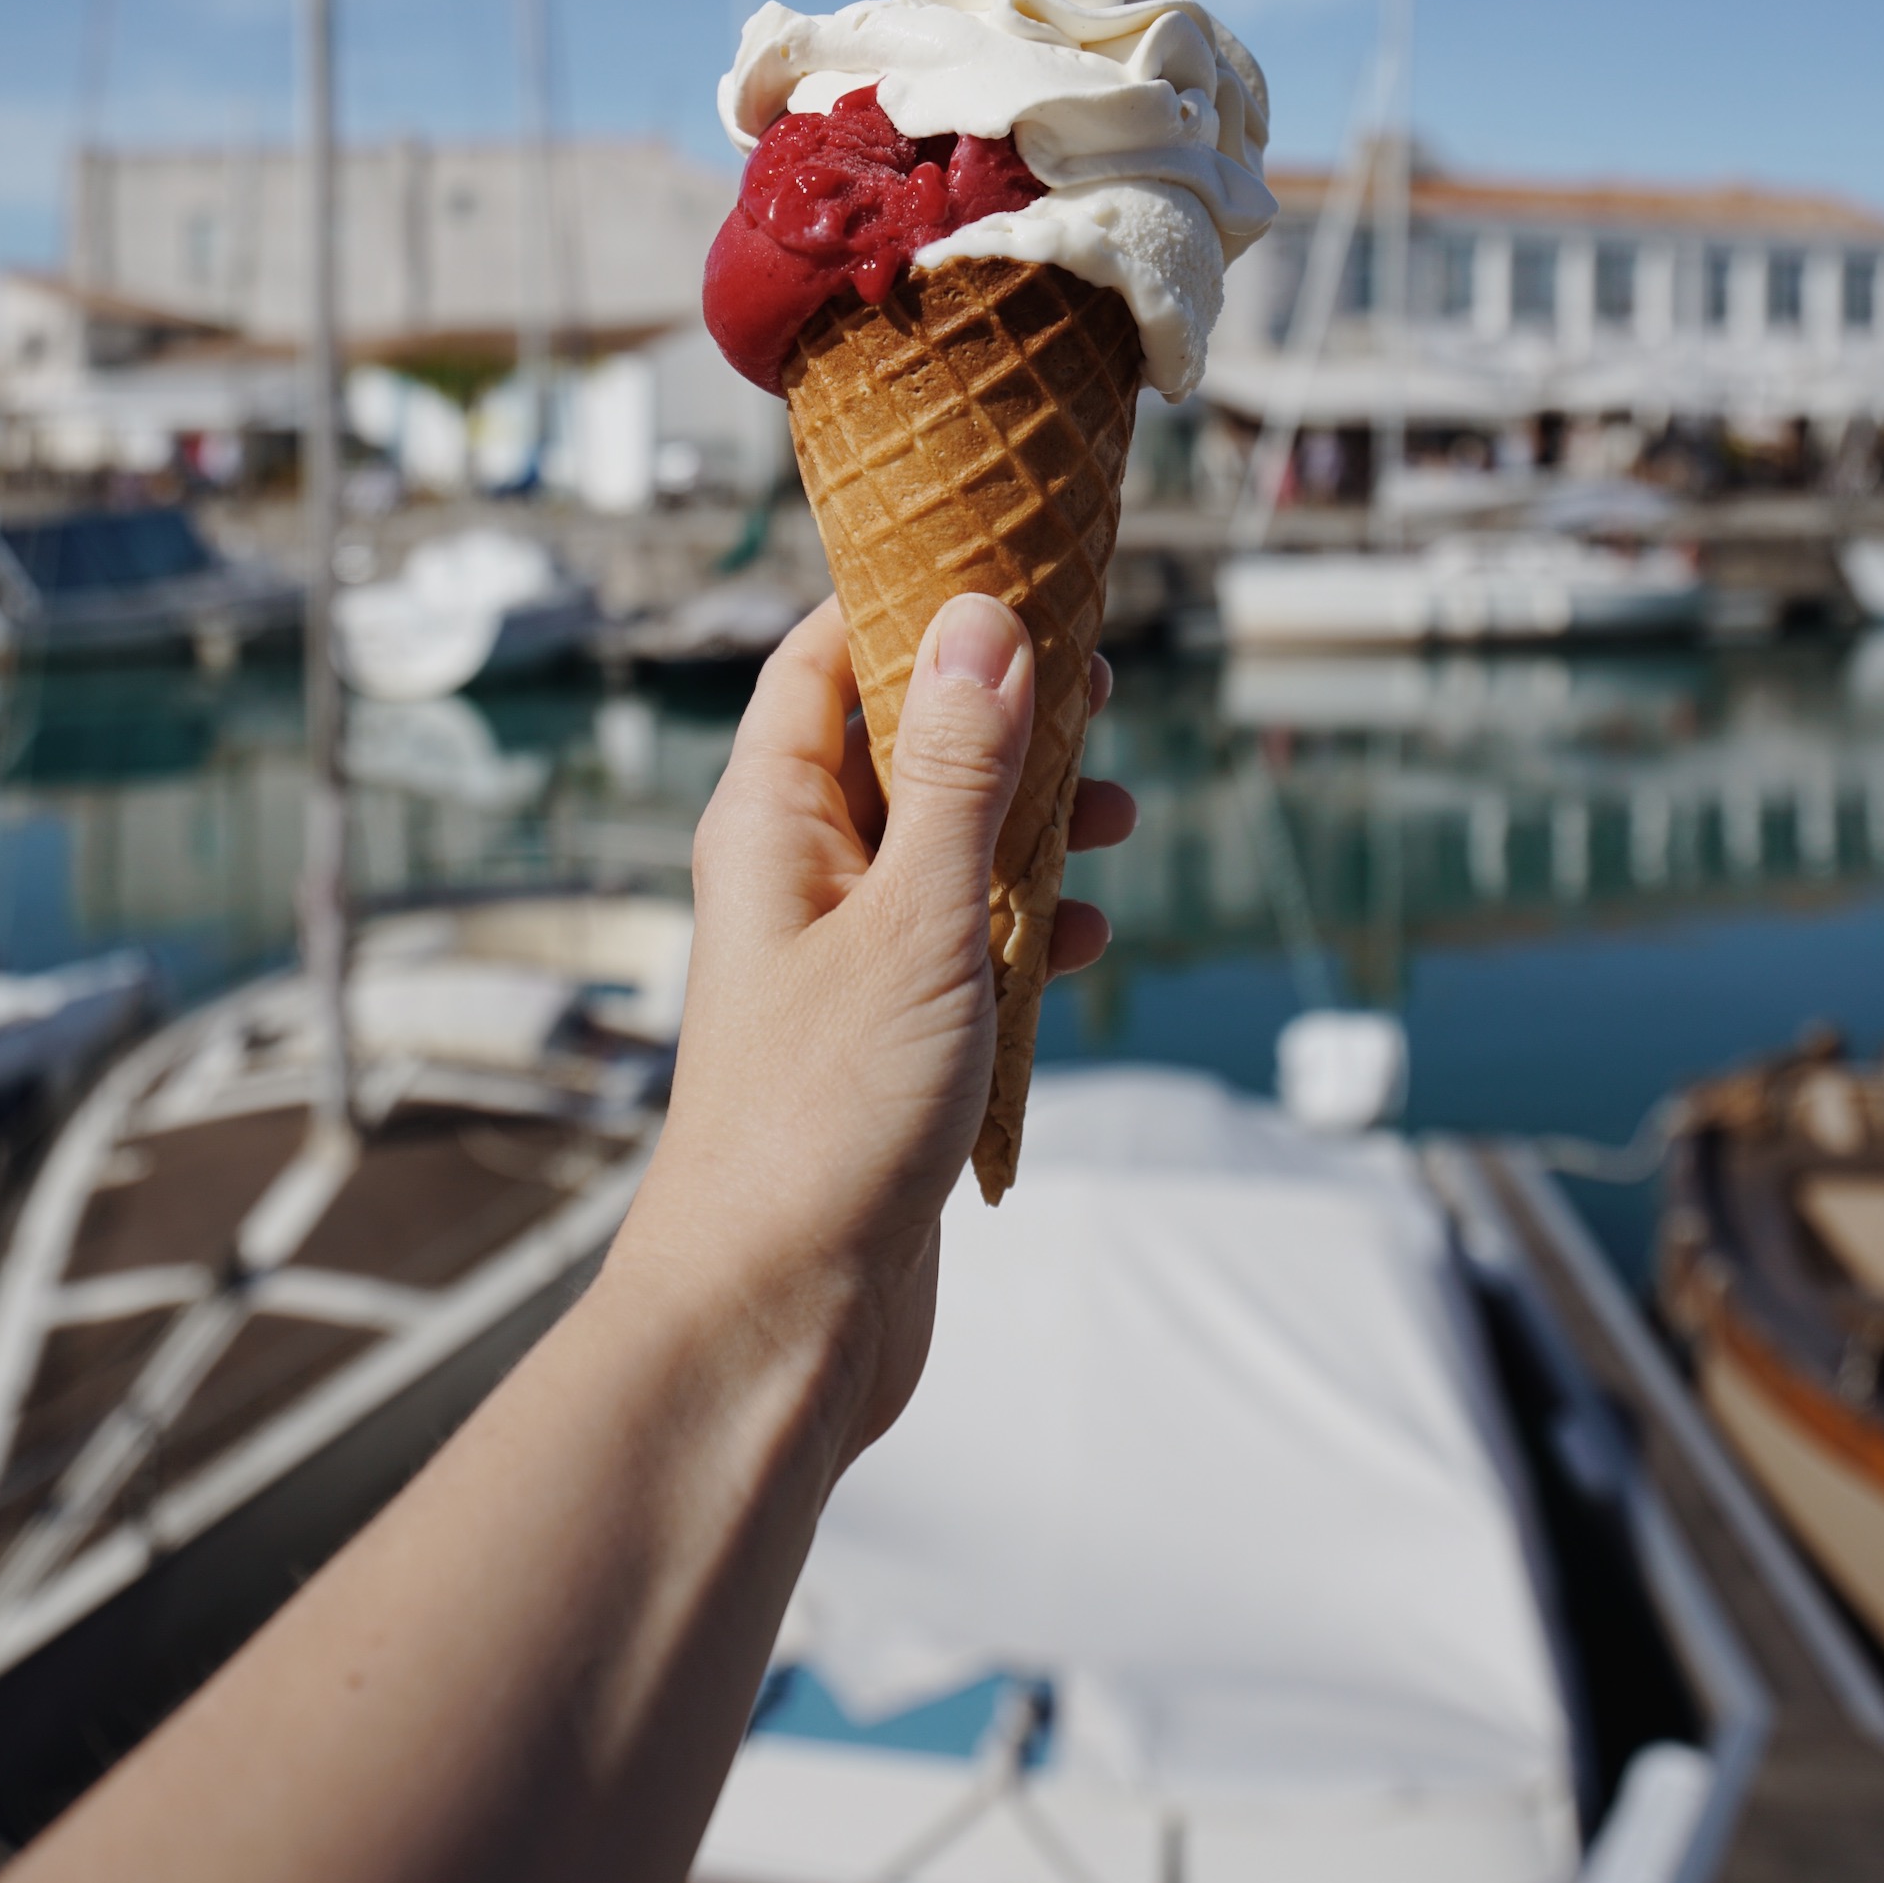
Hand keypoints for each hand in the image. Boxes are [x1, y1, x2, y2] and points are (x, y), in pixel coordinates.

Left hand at [618, 594, 1133, 1468]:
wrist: (778, 1318)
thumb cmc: (823, 1119)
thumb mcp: (919, 921)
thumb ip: (961, 773)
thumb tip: (985, 622)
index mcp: (768, 821)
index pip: (825, 659)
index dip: (910, 600)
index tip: (1011, 563)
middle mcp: (792, 875)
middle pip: (897, 742)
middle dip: (997, 710)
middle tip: (1099, 688)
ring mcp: (835, 957)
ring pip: (939, 842)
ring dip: (1024, 819)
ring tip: (1115, 814)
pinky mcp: (880, 1035)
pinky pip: (959, 937)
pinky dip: (1024, 921)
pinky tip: (1087, 933)